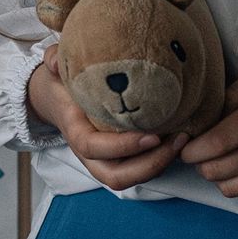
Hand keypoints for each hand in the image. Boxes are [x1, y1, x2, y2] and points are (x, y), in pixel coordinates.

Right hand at [27, 43, 189, 189]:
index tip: (152, 135)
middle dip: (149, 165)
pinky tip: (180, 138)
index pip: (94, 148)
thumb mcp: (55, 69)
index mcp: (75, 132)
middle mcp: (90, 154)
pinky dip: (161, 160)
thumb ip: (53, 60)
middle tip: (177, 140)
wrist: (58, 98)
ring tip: (183, 139)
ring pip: (132, 178)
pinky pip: (140, 169)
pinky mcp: (121, 157)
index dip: (123, 147)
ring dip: (160, 165)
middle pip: (117, 177)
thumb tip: (55, 62)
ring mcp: (106, 159)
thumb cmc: (61, 83)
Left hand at [178, 64, 237, 212]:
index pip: (218, 141)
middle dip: (202, 165)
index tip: (186, 148)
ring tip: (225, 166)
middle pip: (220, 168)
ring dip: (220, 180)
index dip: (194, 149)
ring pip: (233, 189)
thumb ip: (237, 92)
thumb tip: (207, 116)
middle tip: (203, 156)